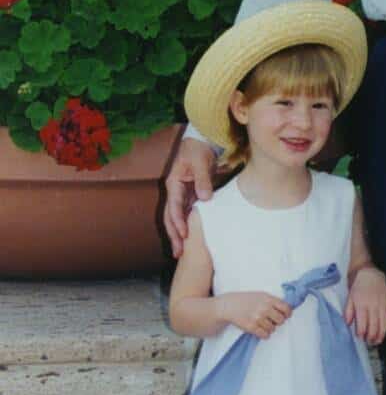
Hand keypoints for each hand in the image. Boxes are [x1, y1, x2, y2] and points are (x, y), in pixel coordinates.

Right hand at [164, 138, 216, 257]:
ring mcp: (181, 194)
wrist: (201, 141)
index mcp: (173, 184)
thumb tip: (205, 199)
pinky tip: (190, 238)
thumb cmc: (199, 149)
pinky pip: (186, 213)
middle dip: (174, 235)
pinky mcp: (190, 195)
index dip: (178, 222)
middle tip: (178, 253)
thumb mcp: (201, 161)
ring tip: (181, 252)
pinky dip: (187, 226)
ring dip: (178, 234)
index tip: (184, 235)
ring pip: (177, 218)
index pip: (173, 207)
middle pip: (171, 217)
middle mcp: (174, 192)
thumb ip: (203, 179)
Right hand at [219, 291, 292, 339]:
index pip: (286, 308)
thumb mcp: (262, 295)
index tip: (286, 316)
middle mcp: (264, 308)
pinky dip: (265, 334)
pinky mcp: (251, 327)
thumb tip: (286, 309)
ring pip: (273, 329)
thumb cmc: (247, 299)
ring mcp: (258, 318)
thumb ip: (273, 301)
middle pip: (281, 320)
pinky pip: (265, 335)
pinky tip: (262, 330)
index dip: (288, 313)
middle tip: (274, 321)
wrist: (230, 305)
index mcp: (269, 299)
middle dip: (278, 322)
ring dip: (270, 328)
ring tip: (264, 324)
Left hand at [344, 265, 385, 344]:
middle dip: (372, 337)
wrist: (369, 273)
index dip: (362, 334)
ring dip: (382, 334)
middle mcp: (373, 305)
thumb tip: (348, 324)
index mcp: (361, 305)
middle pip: (374, 326)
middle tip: (369, 342)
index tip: (361, 337)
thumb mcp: (349, 298)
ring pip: (384, 323)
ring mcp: (382, 303)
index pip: (362, 325)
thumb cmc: (358, 287)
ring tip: (378, 340)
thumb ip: (348, 312)